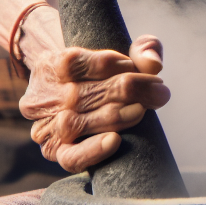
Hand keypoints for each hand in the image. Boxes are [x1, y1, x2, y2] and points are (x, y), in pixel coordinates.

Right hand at [19, 34, 169, 171]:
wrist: (67, 93)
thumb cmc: (99, 70)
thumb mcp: (120, 47)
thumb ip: (144, 48)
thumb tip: (152, 63)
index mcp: (55, 63)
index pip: (95, 64)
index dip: (126, 66)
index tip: (149, 72)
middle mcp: (46, 95)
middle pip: (90, 93)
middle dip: (132, 91)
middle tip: (159, 92)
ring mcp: (47, 125)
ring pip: (79, 124)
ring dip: (118, 117)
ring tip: (141, 110)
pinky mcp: (54, 151)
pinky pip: (70, 157)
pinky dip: (93, 150)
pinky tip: (115, 140)